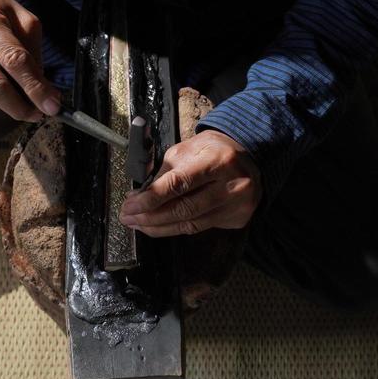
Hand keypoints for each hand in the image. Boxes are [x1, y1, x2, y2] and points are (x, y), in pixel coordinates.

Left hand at [118, 130, 261, 236]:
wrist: (249, 156)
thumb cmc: (213, 150)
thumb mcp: (187, 149)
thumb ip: (165, 172)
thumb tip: (139, 197)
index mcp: (217, 160)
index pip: (179, 183)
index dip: (151, 198)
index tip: (129, 205)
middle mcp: (231, 185)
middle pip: (184, 209)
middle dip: (150, 216)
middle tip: (127, 217)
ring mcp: (237, 206)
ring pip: (190, 224)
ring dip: (159, 227)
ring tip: (138, 224)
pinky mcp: (238, 219)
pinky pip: (200, 228)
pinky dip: (176, 228)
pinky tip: (160, 226)